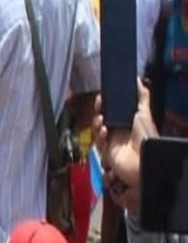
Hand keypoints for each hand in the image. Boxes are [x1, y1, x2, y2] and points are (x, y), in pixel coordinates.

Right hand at [94, 83, 153, 208]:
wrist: (143, 163)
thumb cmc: (146, 138)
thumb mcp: (144, 114)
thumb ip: (141, 97)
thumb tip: (137, 79)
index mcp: (129, 122)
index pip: (114, 110)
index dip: (107, 103)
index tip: (104, 94)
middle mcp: (120, 131)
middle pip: (104, 118)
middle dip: (100, 110)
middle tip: (100, 102)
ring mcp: (113, 142)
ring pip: (98, 129)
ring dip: (98, 123)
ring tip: (101, 119)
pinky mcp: (107, 152)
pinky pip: (98, 142)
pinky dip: (99, 135)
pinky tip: (104, 131)